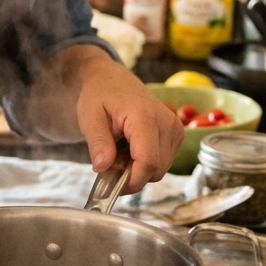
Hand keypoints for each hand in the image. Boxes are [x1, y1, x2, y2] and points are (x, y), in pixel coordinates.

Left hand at [73, 53, 183, 193]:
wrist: (112, 79)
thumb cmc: (100, 95)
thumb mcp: (89, 117)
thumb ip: (98, 142)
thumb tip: (102, 168)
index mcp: (144, 116)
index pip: (148, 162)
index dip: (131, 181)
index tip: (111, 185)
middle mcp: (166, 122)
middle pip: (155, 170)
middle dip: (131, 176)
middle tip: (109, 163)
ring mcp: (175, 128)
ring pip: (160, 169)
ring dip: (138, 170)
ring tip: (119, 151)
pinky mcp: (176, 133)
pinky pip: (164, 162)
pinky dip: (146, 163)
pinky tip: (131, 149)